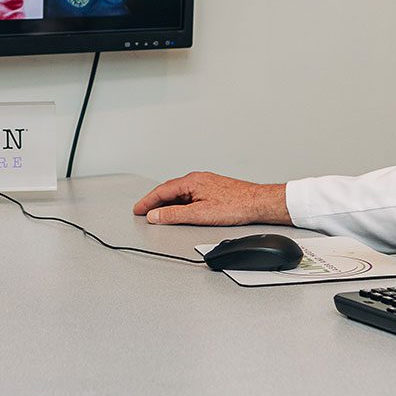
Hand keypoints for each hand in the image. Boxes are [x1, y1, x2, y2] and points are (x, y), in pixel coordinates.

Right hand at [132, 172, 289, 226]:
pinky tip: (180, 210)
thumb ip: (175, 215)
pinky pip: (189, 194)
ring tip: (158, 213)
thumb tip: (155, 215)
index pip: (162, 191)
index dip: (147, 201)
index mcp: (191, 181)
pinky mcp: (212, 190)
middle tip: (143, 212)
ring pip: (179, 192)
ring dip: (166, 202)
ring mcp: (205, 183)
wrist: (257, 203)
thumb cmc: (235, 205)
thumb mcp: (200, 214)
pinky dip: (179, 202)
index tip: (138, 210)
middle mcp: (197, 179)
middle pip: (169, 190)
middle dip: (154, 201)